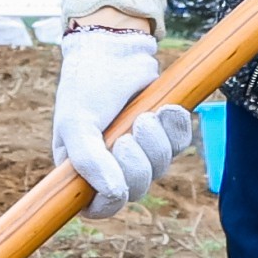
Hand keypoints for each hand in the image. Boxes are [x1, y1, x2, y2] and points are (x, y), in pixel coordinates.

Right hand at [50, 25, 192, 220]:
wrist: (113, 50)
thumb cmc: (86, 87)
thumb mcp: (76, 124)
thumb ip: (89, 160)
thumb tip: (114, 193)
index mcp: (82, 168)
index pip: (99, 207)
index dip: (109, 201)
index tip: (114, 184)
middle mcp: (112, 164)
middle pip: (135, 189)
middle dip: (137, 163)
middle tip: (127, 135)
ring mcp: (141, 149)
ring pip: (161, 168)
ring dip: (156, 142)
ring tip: (145, 115)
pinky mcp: (165, 133)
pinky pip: (181, 144)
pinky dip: (175, 126)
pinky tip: (165, 108)